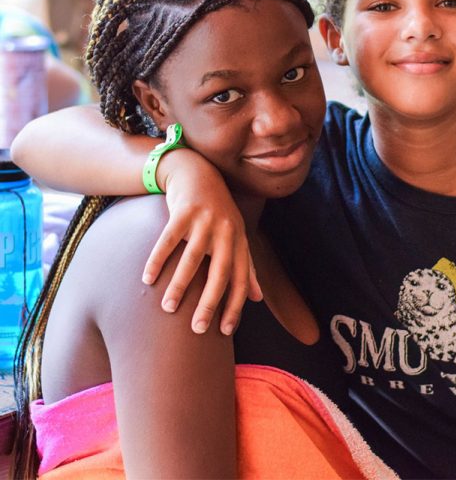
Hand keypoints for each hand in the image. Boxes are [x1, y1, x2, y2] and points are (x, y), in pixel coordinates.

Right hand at [142, 148, 261, 334]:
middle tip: (197, 329)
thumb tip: (257, 298)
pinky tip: (148, 278)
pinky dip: (158, 259)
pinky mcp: (184, 210)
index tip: (224, 331)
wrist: (198, 174)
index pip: (240, 279)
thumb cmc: (218, 212)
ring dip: (180, 284)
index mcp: (239, 241)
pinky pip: (169, 239)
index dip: (235, 305)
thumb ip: (246, 266)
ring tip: (168, 307)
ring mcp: (206, 220)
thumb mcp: (237, 237)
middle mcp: (226, 231)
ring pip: (193, 258)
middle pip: (220, 271)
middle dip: (210, 302)